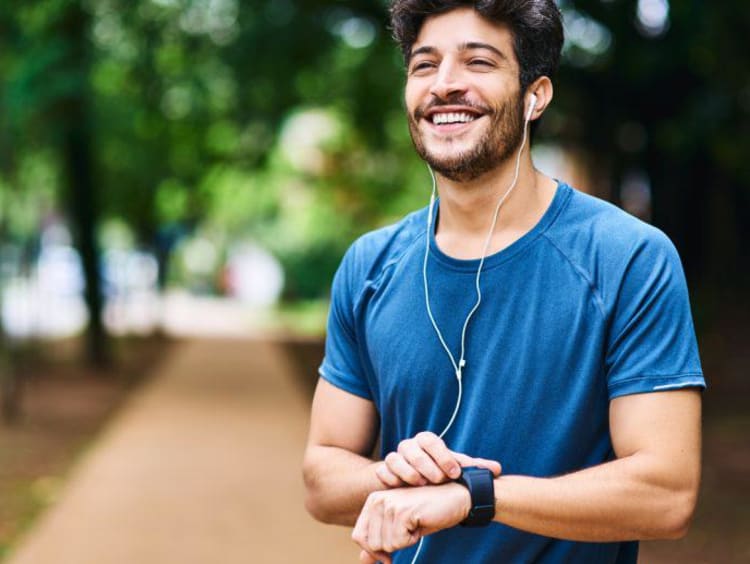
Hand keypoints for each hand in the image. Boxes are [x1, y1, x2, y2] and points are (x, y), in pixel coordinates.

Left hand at [352, 483, 471, 562]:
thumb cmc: (427, 513)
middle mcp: (377, 500)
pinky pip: (399, 542)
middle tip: (409, 528)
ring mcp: (388, 504)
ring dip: (404, 541)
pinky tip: (420, 522)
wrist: (454, 498)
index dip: (374, 550)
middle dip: (393, 544)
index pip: (358, 536)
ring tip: (415, 523)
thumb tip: (363, 560)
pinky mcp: (401, 511)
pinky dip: (412, 539)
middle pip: (372, 544)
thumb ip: (379, 542)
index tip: (394, 545)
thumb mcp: (399, 529)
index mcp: (372, 501)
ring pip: (386, 545)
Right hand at [376, 431, 501, 486]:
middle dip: (426, 465)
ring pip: (395, 458)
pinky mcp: (384, 472)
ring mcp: (395, 458)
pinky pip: (383, 472)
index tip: (454, 473)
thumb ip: (473, 468)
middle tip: (438, 480)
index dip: (442, 456)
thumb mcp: (455, 469)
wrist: (414, 483)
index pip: (431, 441)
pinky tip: (402, 489)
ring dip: (408, 472)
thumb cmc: (439, 472)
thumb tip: (498, 469)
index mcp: (426, 441)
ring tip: (422, 484)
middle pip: (412, 449)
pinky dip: (391, 479)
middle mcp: (409, 447)